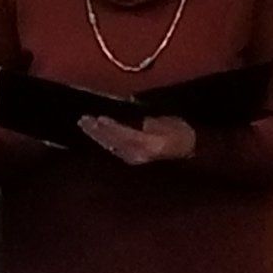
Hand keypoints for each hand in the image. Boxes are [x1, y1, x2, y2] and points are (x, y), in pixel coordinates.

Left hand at [79, 115, 196, 164]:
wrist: (188, 150)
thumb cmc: (180, 132)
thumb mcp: (168, 122)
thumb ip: (149, 121)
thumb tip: (134, 113)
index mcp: (150, 144)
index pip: (126, 135)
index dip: (113, 127)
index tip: (100, 118)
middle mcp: (139, 154)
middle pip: (114, 142)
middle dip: (97, 131)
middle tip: (84, 119)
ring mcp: (134, 159)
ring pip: (110, 146)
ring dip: (96, 135)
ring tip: (84, 124)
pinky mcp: (131, 159)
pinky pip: (113, 148)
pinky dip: (103, 140)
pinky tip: (94, 133)